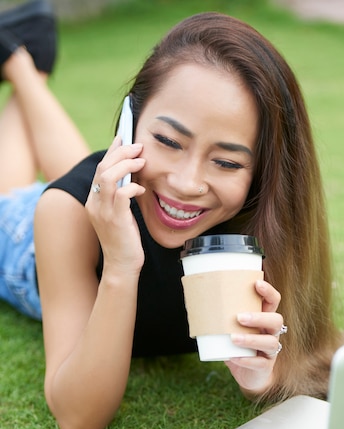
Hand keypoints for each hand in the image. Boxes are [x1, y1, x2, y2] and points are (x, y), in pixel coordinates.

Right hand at [86, 137, 146, 274]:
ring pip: (108, 177)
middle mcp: (94, 204)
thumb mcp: (120, 214)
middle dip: (121, 153)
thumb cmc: (124, 240)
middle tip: (138, 147)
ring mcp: (103, 212)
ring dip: (126, 165)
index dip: (112, 151)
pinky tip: (141, 189)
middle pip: (103, 168)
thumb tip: (133, 175)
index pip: (100, 169)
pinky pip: (121, 195)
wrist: (122, 266)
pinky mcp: (115, 220)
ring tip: (141, 162)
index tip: (124, 138)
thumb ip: (121, 195)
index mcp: (93, 200)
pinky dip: (132, 187)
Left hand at [225, 279, 284, 394]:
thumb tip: (194, 302)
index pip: (273, 302)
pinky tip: (234, 358)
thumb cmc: (237, 347)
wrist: (248, 375)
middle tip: (239, 317)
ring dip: (251, 339)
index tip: (256, 283)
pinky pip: (260, 363)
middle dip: (259, 317)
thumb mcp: (230, 330)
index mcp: (264, 319)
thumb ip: (220, 319)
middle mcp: (271, 333)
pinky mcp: (265, 367)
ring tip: (233, 338)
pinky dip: (247, 360)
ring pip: (270, 343)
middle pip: (276, 320)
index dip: (268, 292)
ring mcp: (270, 351)